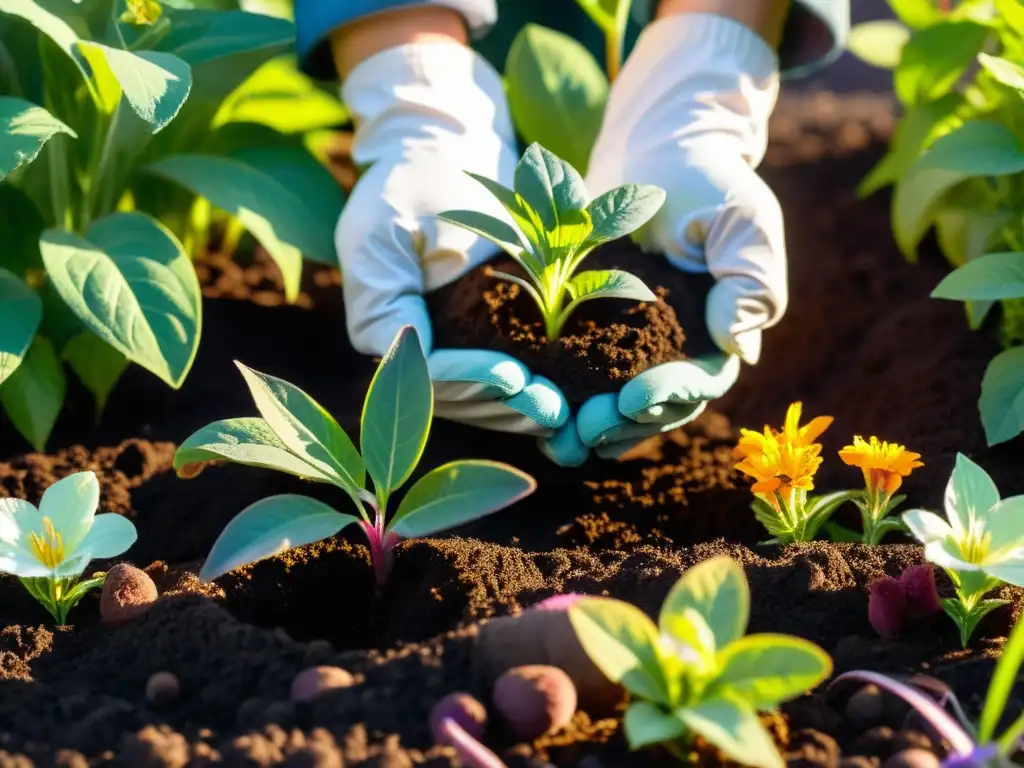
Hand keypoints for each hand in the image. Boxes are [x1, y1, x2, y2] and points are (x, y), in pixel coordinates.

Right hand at [336, 43, 568, 441]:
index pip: (427, 373)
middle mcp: (415, 352)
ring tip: (574, 414)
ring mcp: (450, 351)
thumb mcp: (388, 226)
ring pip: (488, 402)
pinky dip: (540, 390)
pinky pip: (508, 381)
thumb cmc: (414, 180)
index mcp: (384, 328)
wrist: (446, 152)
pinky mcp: (482, 344)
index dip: (471, 381)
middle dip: (510, 408)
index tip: (515, 378)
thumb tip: (400, 345)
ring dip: (529, 411)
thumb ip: (384, 290)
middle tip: (558, 410)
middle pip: (462, 401)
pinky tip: (577, 400)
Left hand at [577, 12, 786, 455]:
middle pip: (657, 407)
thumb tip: (741, 347)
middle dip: (621, 424)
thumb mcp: (741, 217)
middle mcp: (682, 348)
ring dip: (592, 427)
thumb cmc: (706, 177)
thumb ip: (748, 278)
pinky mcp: (599, 330)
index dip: (667, 396)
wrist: (657, 147)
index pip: (700, 381)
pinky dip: (568, 398)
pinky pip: (585, 375)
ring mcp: (639, 343)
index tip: (630, 399)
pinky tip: (543, 415)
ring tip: (558, 441)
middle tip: (582, 431)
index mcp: (721, 330)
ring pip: (620, 404)